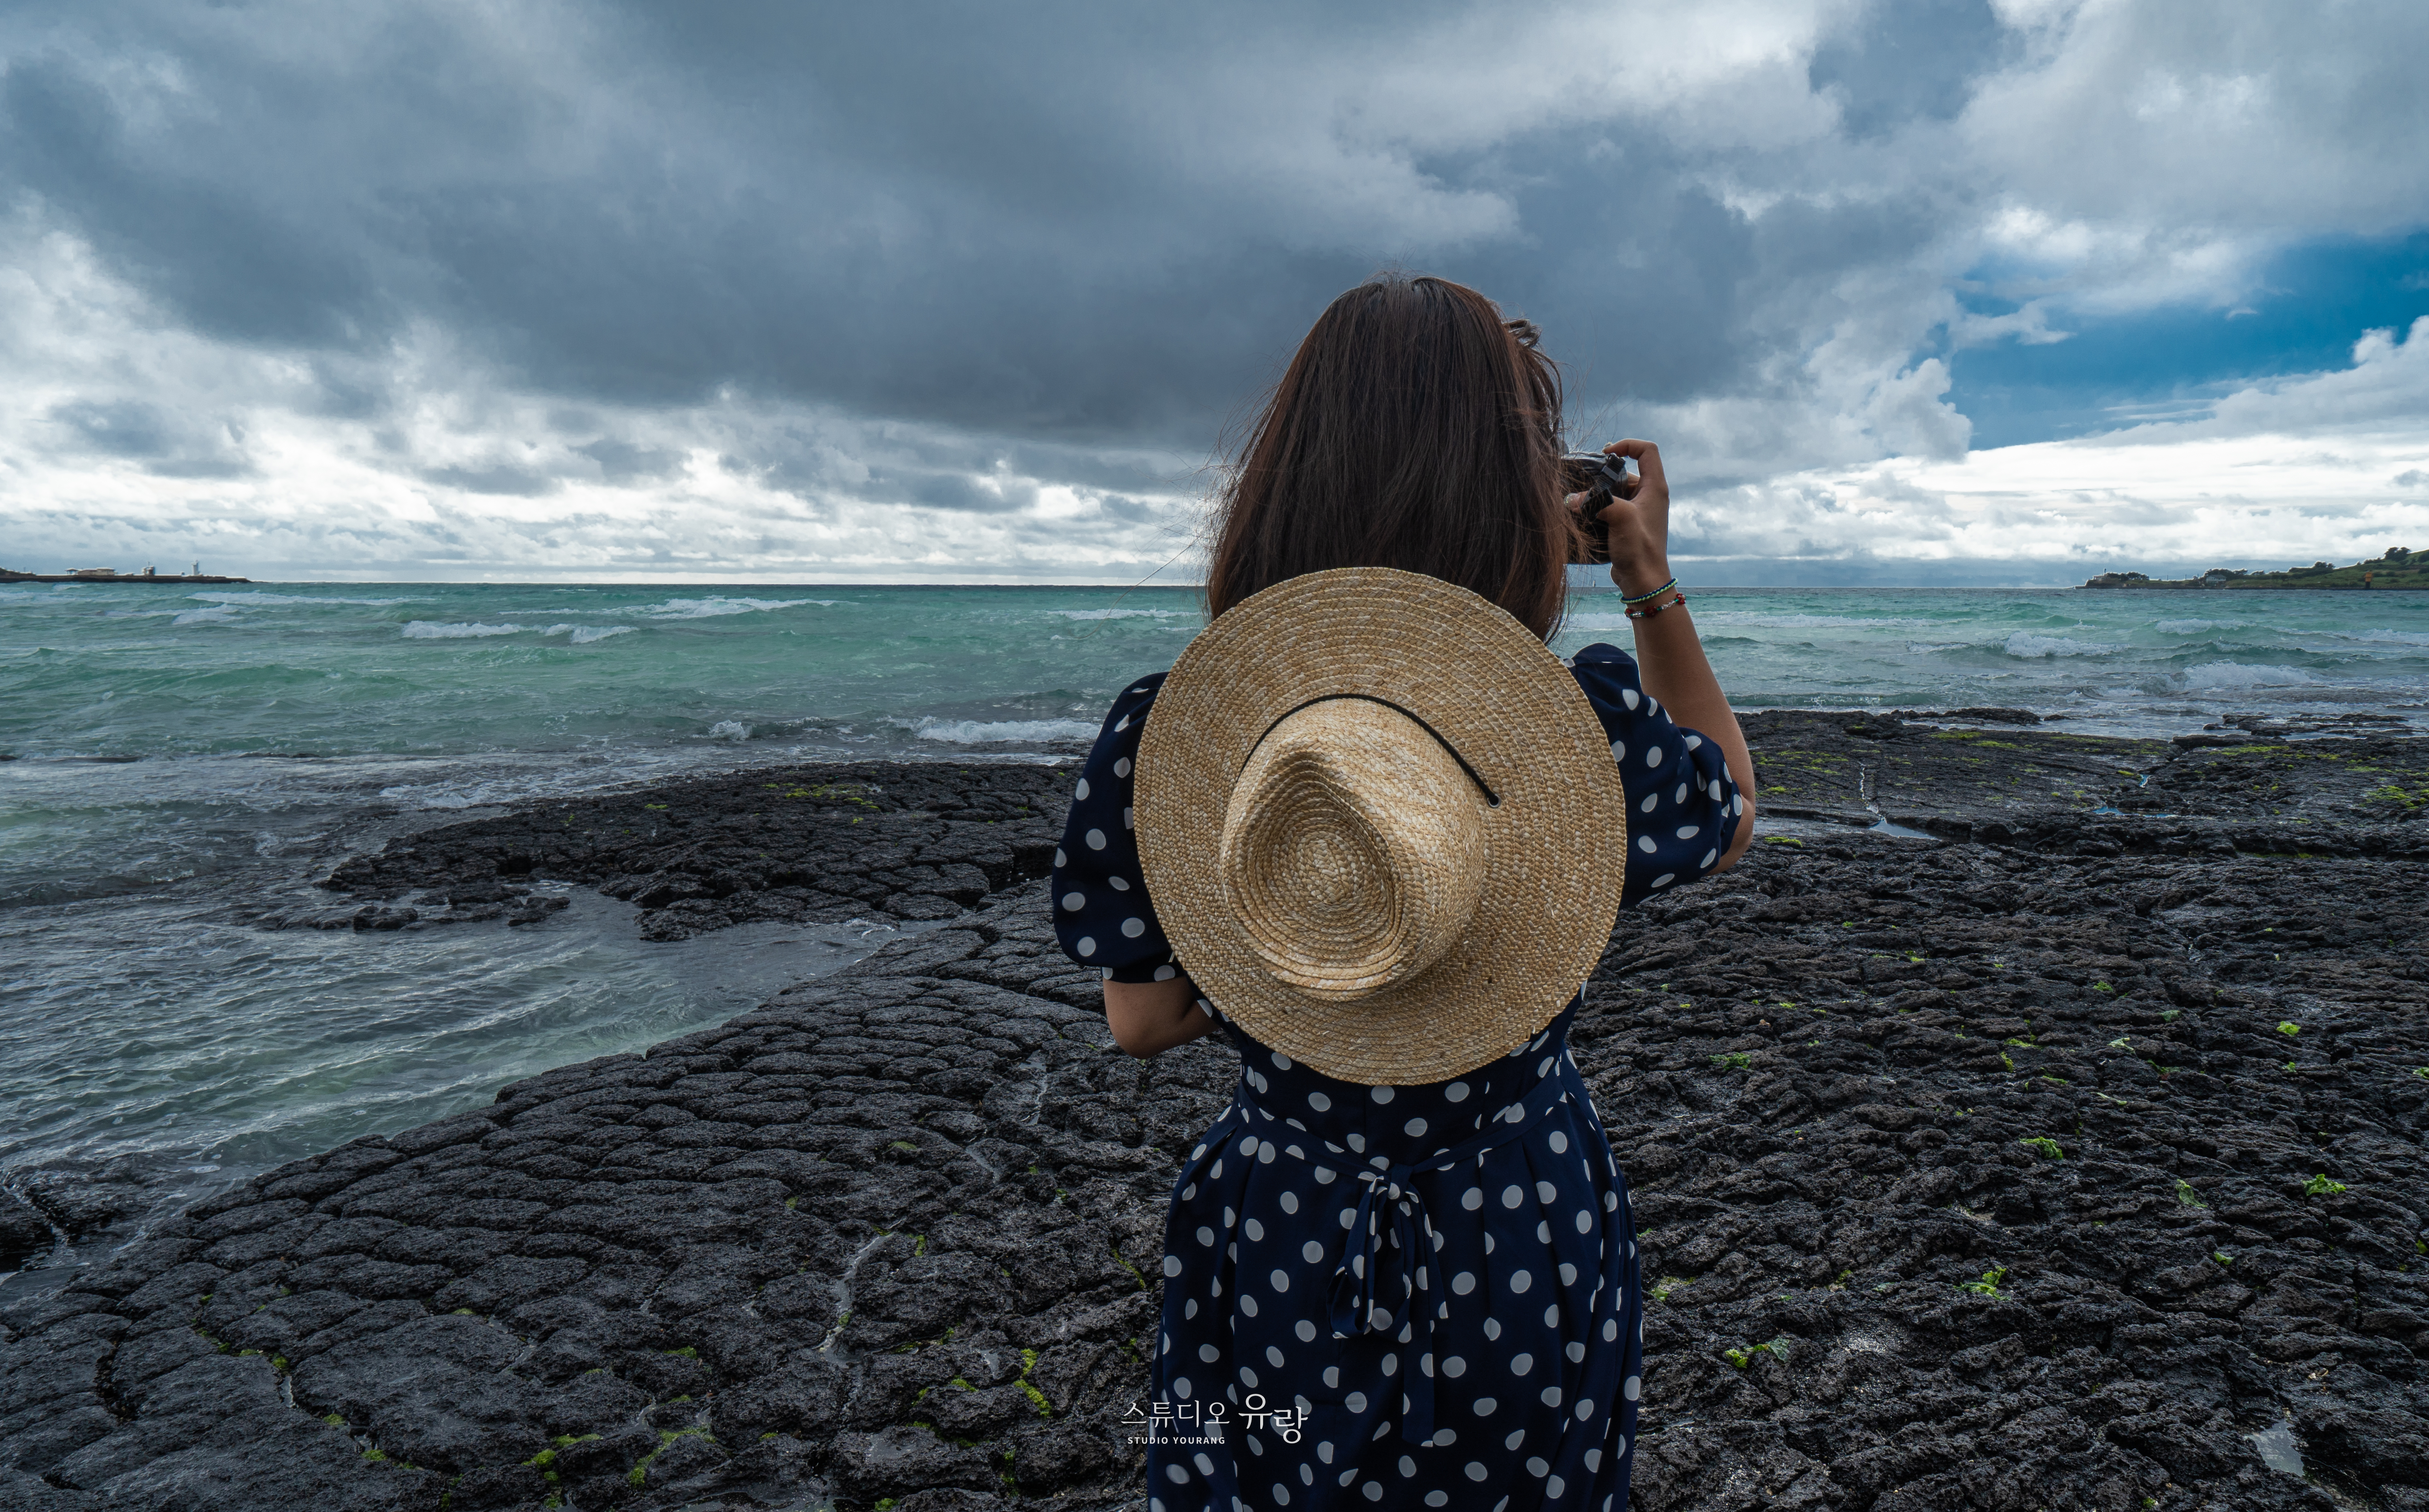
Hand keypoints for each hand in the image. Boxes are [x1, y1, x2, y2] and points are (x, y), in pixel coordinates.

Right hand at [1565, 439, 1670, 596]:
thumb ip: (1597, 501)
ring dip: (1597, 493)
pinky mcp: (1628, 525)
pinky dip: (1597, 507)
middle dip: (1603, 474)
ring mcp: (1638, 511)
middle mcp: (1649, 496)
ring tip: (1579, 500)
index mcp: (1655, 487)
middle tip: (1583, 482)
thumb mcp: (1620, 517)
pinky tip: (1582, 514)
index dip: (1628, 444)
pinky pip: (1611, 507)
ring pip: (1615, 491)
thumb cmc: (1639, 548)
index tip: (1606, 453)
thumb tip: (1571, 499)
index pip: (1647, 451)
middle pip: (1625, 471)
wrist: (1643, 581)